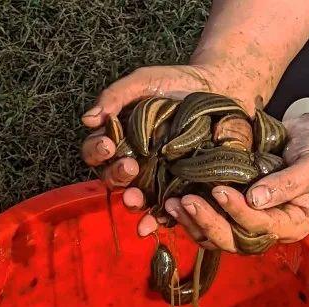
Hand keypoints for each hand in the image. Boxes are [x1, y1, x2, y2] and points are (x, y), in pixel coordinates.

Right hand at [80, 64, 255, 211]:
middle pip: (112, 178)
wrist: (220, 87)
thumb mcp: (144, 82)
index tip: (108, 143)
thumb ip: (115, 95)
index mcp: (121, 138)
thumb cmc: (177, 82)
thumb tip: (87, 119)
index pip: (96, 151)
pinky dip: (158, 219)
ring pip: (136, 197)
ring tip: (137, 197)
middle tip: (130, 166)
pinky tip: (155, 222)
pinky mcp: (180, 188)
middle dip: (117, 175)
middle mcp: (135, 161)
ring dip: (132, 202)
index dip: (97, 151)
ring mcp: (157, 177)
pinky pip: (166, 209)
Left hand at [153, 114, 308, 249]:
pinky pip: (212, 221)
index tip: (220, 190)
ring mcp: (251, 222)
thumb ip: (287, 183)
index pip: (260, 227)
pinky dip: (193, 216)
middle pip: (234, 239)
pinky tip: (174, 204)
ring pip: (218, 236)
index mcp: (292, 224)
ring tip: (172, 205)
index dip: (238, 212)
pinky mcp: (237, 210)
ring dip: (194, 223)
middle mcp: (270, 230)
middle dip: (209, 222)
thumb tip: (255, 199)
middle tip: (186, 202)